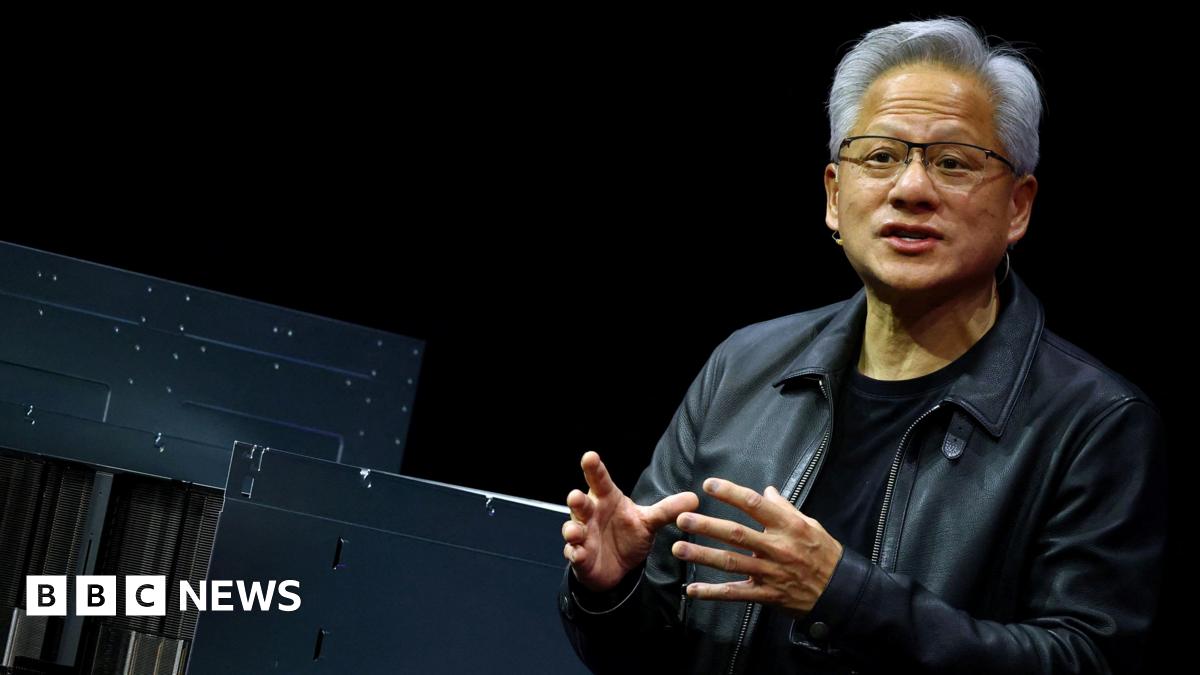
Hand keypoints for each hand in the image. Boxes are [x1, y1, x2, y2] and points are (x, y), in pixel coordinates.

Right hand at [562, 451, 699, 592]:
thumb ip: (667, 510)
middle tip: (576, 496)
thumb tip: (695, 498)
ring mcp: (583, 536)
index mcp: (607, 500)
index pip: (600, 481)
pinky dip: (575, 553)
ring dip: (572, 529)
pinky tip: (579, 553)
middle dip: (577, 500)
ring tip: (576, 532)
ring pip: (573, 529)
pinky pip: (574, 554)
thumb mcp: (649, 522)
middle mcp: (592, 515)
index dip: (594, 469)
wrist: (617, 566)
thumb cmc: (628, 535)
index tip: (590, 456)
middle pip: (581, 504)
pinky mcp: (581, 556)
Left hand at [671, 478, 842, 615]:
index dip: (731, 493)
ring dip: (702, 555)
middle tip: (683, 519)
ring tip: (679, 549)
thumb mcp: (810, 524)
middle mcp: (776, 547)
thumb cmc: (825, 554)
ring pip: (731, 563)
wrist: (841, 591)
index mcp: (788, 526)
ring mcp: (770, 572)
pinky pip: (735, 594)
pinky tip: (692, 591)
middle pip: (736, 534)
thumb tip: (767, 490)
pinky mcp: (766, 594)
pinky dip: (712, 593)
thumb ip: (785, 508)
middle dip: (707, 526)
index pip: (755, 504)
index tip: (709, 485)